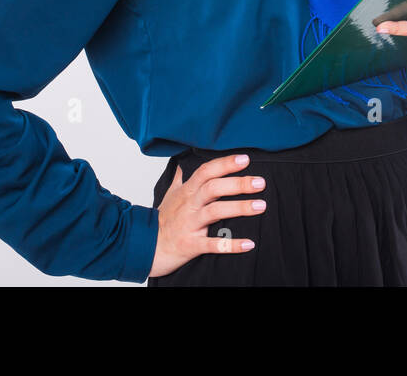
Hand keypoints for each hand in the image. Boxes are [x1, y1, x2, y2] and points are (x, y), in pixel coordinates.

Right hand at [149, 153, 265, 278]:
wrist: (145, 248)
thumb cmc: (161, 221)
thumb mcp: (169, 195)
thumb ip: (179, 179)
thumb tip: (182, 163)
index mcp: (187, 192)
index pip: (206, 172)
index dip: (224, 164)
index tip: (245, 159)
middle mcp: (189, 205)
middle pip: (213, 188)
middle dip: (237, 184)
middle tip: (260, 182)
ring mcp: (189, 224)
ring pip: (215, 212)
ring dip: (239, 208)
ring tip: (260, 206)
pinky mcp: (190, 244)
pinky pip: (212, 244)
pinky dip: (230, 244)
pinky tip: (248, 244)